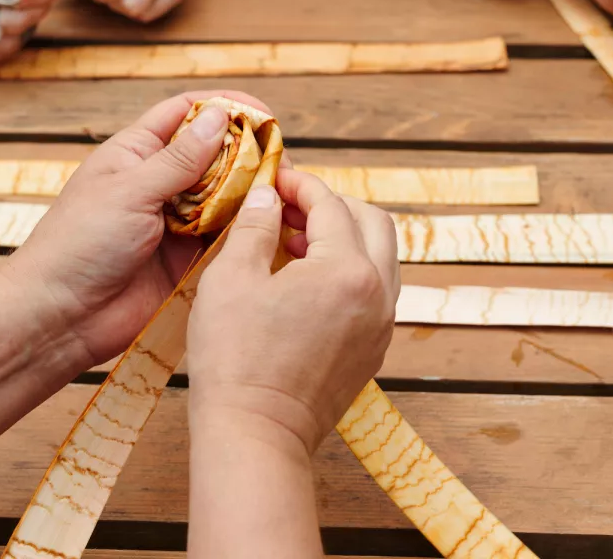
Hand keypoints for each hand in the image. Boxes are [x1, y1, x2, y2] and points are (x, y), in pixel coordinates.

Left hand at [1, 91, 270, 365]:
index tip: (263, 114)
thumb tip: (219, 117)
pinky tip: (269, 227)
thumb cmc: (80, 243)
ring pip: (225, 196)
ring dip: (251, 193)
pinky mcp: (187, 258)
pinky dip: (246, 230)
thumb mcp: (130, 191)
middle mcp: (159, 182)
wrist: (61, 316)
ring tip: (282, 194)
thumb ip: (179, 159)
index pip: (185, 113)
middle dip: (248, 154)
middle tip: (281, 163)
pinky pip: (224, 237)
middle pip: (214, 154)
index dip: (224, 107)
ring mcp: (175, 221)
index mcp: (136, 153)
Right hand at [187, 169, 400, 454]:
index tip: (275, 178)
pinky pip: (374, 291)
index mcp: (347, 270)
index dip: (301, 184)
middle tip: (289, 206)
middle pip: (373, 221)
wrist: (255, 435)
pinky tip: (305, 282)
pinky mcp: (373, 350)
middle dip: (333, 204)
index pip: (331, 205)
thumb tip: (267, 197)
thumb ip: (254, 226)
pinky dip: (348, 272)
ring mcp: (381, 326)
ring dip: (343, 237)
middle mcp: (377, 294)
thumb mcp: (230, 279)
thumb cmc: (236, 359)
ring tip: (293, 243)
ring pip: (380, 256)